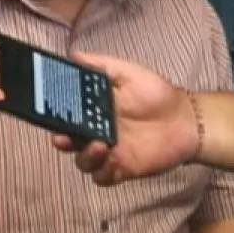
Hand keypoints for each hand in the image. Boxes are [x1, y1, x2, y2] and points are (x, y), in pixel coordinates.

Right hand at [51, 52, 199, 185]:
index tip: (46, 109)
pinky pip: (104, 177)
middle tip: (61, 136)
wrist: (187, 119)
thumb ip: (102, 65)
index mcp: (92, 110)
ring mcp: (109, 153)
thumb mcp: (129, 73)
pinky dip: (102, 172)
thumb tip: (73, 55)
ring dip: (85, 156)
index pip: (64, 114)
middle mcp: (95, 132)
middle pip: (68, 140)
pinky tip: (111, 161)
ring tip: (99, 145)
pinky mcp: (123, 169)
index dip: (52, 114)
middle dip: (60, 140)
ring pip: (83, 162)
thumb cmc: (156, 94)